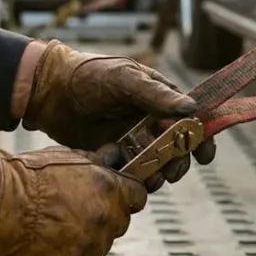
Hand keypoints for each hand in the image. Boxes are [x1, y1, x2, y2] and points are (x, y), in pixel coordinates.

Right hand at [0, 147, 146, 255]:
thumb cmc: (27, 177)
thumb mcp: (67, 157)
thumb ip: (96, 162)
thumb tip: (111, 160)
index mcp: (110, 188)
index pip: (138, 196)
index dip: (126, 195)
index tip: (115, 196)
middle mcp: (107, 218)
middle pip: (120, 221)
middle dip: (105, 216)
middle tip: (77, 210)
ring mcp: (93, 245)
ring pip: (100, 243)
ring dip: (87, 237)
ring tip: (56, 226)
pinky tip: (50, 243)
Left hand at [22, 40, 215, 190]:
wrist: (49, 91)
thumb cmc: (90, 74)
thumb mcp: (124, 79)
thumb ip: (156, 94)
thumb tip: (191, 108)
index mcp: (160, 98)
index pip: (190, 119)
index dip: (202, 138)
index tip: (205, 155)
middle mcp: (151, 120)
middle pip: (178, 147)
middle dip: (179, 162)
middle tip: (172, 172)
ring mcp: (133, 138)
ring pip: (157, 162)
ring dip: (160, 173)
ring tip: (152, 179)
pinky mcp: (115, 154)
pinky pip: (133, 171)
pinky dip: (137, 179)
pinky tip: (133, 181)